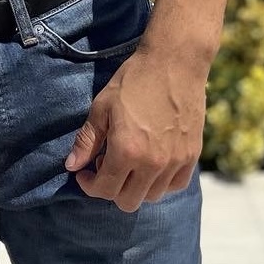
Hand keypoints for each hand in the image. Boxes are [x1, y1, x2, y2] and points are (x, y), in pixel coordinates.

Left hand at [64, 45, 205, 211]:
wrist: (174, 62)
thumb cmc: (134, 79)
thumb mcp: (102, 106)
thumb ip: (87, 140)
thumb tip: (71, 166)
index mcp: (126, 151)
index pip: (104, 190)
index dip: (89, 185)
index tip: (84, 173)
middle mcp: (152, 163)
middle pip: (127, 201)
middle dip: (111, 188)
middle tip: (106, 164)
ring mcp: (175, 162)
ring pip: (152, 196)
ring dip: (136, 185)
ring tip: (130, 159)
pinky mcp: (192, 156)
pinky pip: (175, 185)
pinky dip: (161, 181)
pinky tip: (152, 162)